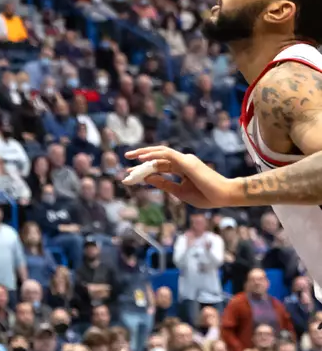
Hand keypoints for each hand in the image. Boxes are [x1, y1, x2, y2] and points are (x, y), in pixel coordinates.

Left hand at [125, 146, 242, 207]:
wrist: (225, 196)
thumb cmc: (206, 196)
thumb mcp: (179, 192)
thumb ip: (164, 184)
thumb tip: (147, 178)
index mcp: (182, 169)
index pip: (160, 166)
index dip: (145, 169)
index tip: (131, 173)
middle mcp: (182, 162)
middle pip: (158, 159)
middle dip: (141, 159)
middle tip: (126, 159)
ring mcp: (185, 160)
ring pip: (160, 154)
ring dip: (145, 154)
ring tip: (130, 156)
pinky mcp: (186, 161)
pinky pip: (167, 155)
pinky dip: (154, 155)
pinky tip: (142, 159)